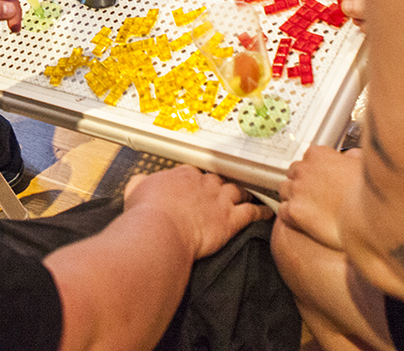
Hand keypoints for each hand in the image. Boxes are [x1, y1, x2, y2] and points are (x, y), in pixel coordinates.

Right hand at [123, 165, 272, 259]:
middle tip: (226, 189)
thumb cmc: (147, 213)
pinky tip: (267, 213)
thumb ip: (140, 183)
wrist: (160, 230)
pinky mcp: (230, 219)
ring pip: (238, 191)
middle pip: (219, 179)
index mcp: (183, 175)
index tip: (199, 185)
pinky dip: (261, 212)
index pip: (196, 173)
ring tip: (250, 195)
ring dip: (244, 193)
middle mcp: (203, 183)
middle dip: (222, 184)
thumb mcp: (136, 190)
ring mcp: (219, 200)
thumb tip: (139, 182)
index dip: (199, 180)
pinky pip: (251, 213)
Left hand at [277, 146, 360, 251]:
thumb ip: (351, 157)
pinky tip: (303, 222)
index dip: (314, 172)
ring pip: (284, 190)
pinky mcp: (293, 211)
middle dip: (301, 184)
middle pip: (293, 174)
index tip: (320, 180)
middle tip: (315, 197)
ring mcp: (296, 190)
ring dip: (293, 198)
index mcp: (317, 154)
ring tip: (309, 210)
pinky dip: (290, 216)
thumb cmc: (368, 195)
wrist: (368, 220)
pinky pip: (282, 211)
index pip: (306, 160)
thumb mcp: (362, 165)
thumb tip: (351, 155)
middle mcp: (303, 170)